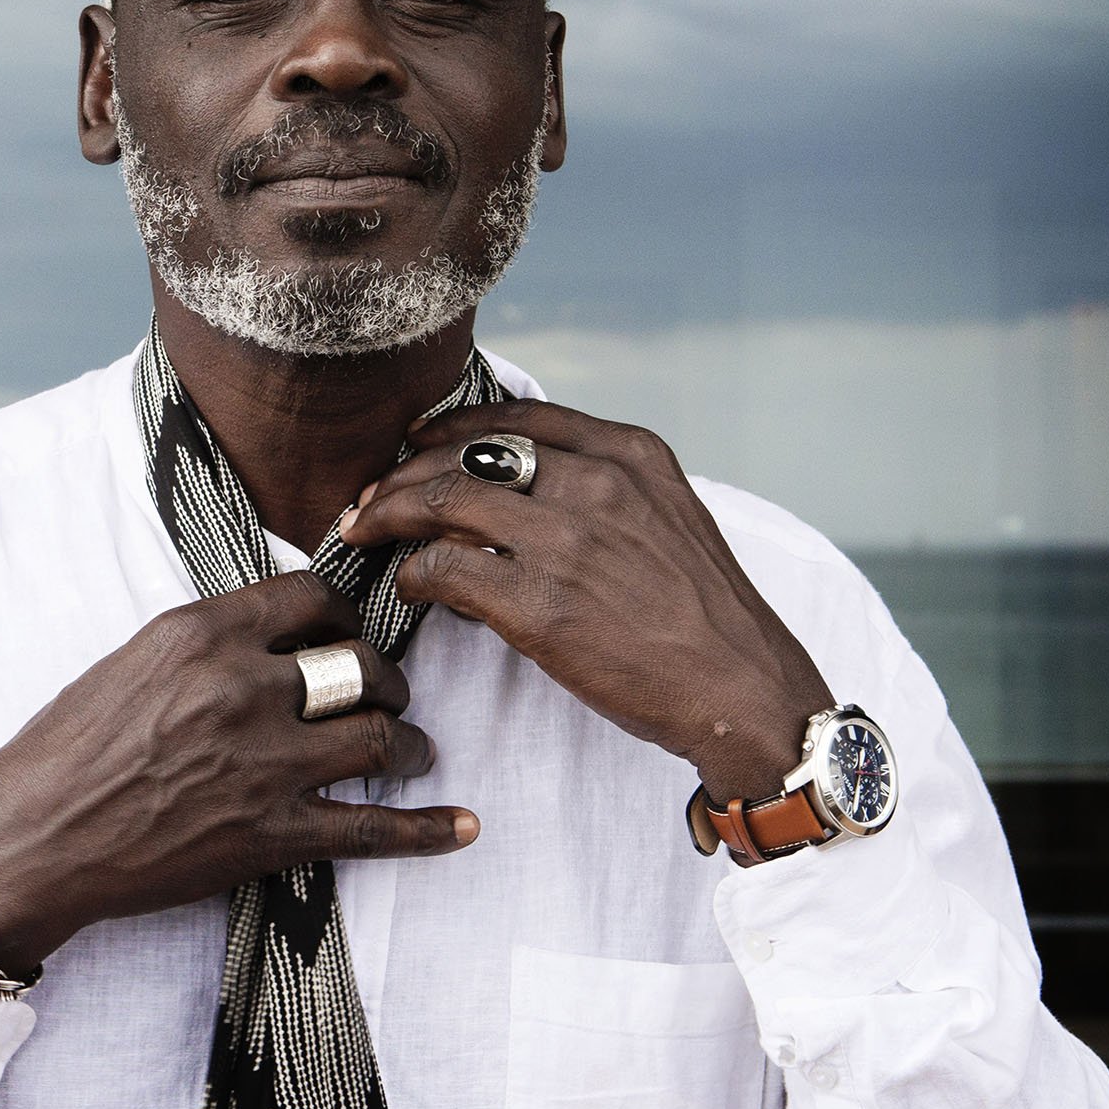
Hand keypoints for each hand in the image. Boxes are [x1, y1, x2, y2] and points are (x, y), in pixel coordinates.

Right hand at [0, 571, 474, 975]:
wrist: (27, 843)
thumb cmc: (63, 751)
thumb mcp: (130, 661)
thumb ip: (208, 642)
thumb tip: (273, 633)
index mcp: (200, 633)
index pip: (312, 596)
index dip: (345, 613)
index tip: (351, 630)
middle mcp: (240, 688)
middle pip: (358, 664)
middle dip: (387, 680)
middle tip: (388, 695)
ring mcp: (260, 764)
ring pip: (378, 736)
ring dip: (409, 742)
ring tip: (413, 750)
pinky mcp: (268, 836)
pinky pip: (370, 828)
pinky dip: (426, 831)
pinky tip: (461, 826)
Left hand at [339, 401, 833, 807]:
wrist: (743, 689)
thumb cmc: (705, 618)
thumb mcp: (669, 521)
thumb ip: (602, 496)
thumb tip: (515, 503)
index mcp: (629, 453)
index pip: (516, 418)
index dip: (451, 428)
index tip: (414, 446)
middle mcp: (596, 482)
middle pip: (466, 453)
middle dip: (405, 474)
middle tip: (370, 500)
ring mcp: (565, 540)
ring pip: (441, 500)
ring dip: (390, 515)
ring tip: (365, 533)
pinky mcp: (539, 603)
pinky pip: (444, 568)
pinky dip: (414, 574)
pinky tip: (410, 589)